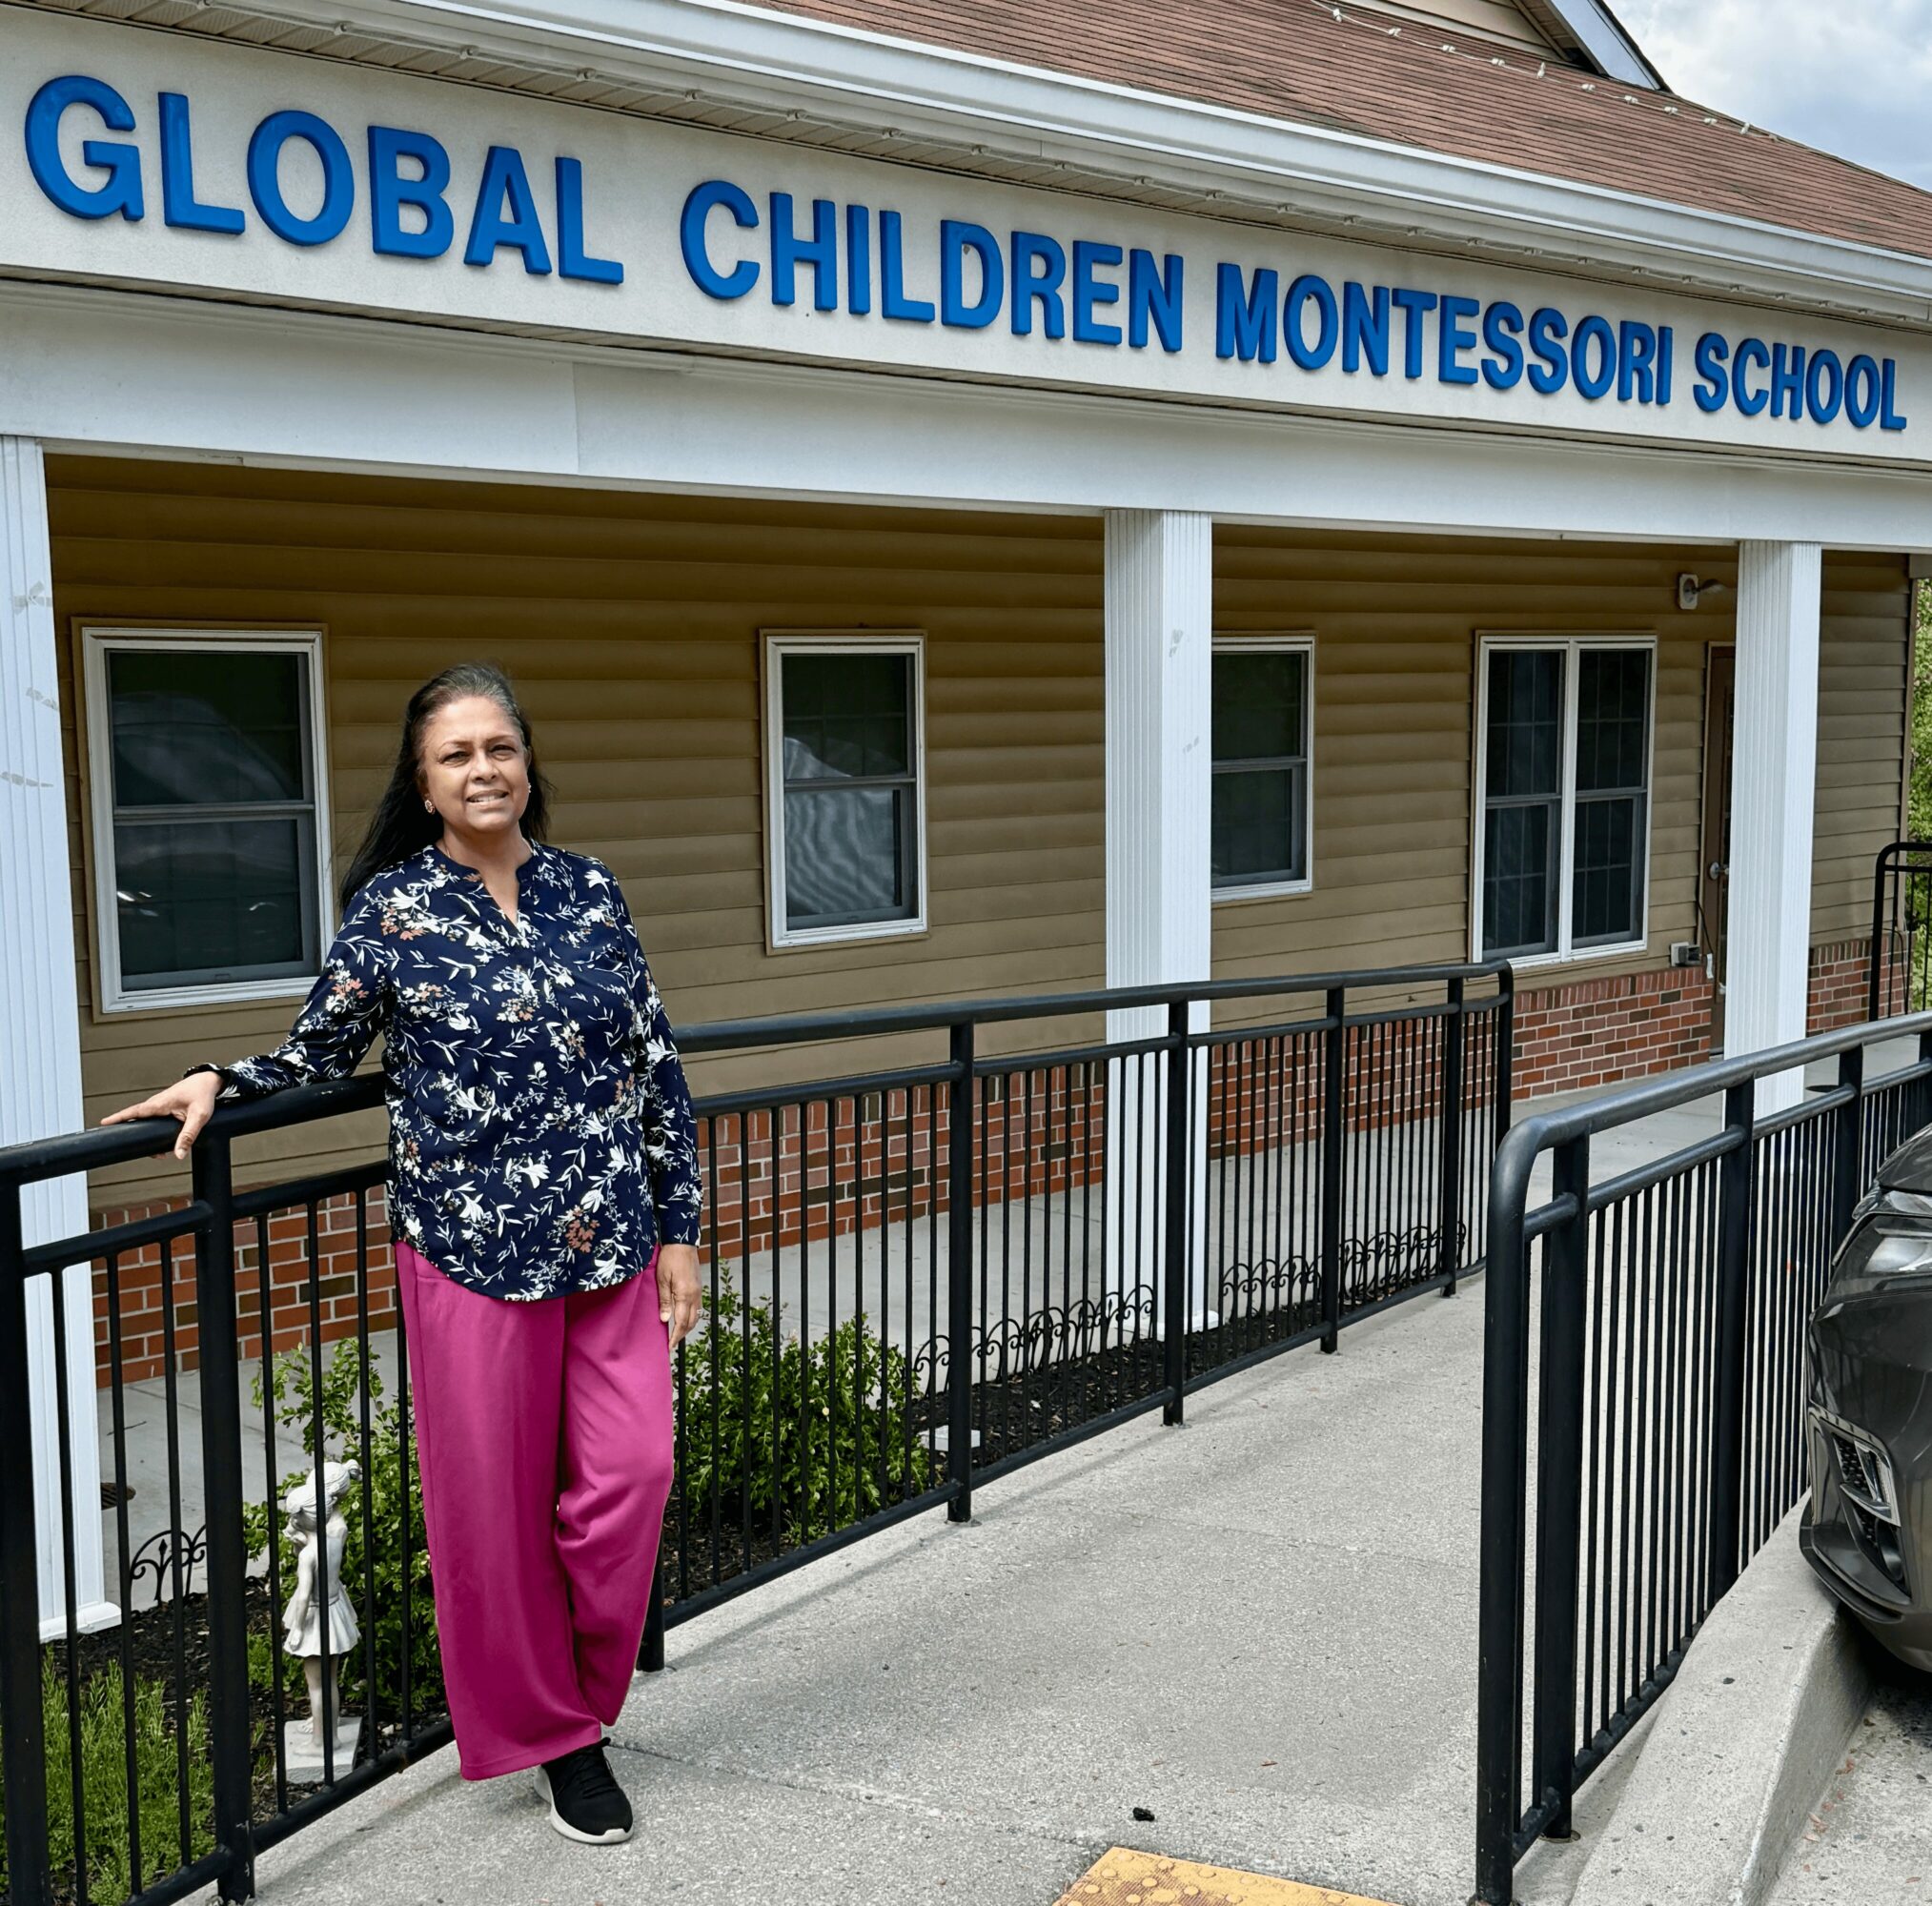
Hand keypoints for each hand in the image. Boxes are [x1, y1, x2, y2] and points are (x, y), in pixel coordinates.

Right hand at [101, 1072, 221, 1160]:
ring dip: (148, 1136)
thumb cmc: (203, 1095)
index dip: (118, 1118)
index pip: (133, 1112)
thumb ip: (189, 1135)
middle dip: (134, 1135)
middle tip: (138, 1151)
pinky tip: (162, 1143)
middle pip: (137, 1121)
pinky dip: (153, 1131)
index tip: (103, 1124)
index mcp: (159, 1103)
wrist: (209, 1082)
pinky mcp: (164, 1109)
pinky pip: (153, 1121)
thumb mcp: (199, 1117)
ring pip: (146, 1123)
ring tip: (160, 1152)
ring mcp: (158, 1106)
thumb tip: (179, 1154)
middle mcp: (155, 1103)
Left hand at [654, 1243, 701, 1348]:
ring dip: (687, 1327)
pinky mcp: (698, 1287)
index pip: (681, 1322)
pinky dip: (691, 1317)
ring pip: (696, 1316)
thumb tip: (665, 1320)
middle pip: (691, 1322)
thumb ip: (665, 1301)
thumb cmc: (670, 1258)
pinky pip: (697, 1307)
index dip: (675, 1337)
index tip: (669, 1347)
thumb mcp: (662, 1279)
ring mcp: (698, 1291)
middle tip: (671, 1343)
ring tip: (676, 1333)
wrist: (682, 1242)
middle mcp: (694, 1295)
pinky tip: (683, 1318)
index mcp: (684, 1295)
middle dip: (681, 1335)